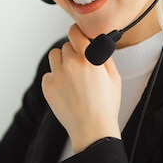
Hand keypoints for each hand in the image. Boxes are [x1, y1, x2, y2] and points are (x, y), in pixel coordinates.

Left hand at [42, 24, 121, 153]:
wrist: (92, 130)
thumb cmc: (106, 105)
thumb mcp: (114, 77)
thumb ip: (104, 56)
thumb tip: (96, 42)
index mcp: (88, 58)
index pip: (74, 32)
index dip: (76, 32)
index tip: (77, 34)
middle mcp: (70, 64)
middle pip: (65, 46)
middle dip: (72, 52)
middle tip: (81, 65)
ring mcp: (57, 76)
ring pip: (54, 56)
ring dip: (61, 61)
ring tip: (71, 76)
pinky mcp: (48, 87)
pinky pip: (49, 74)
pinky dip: (55, 78)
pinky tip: (66, 89)